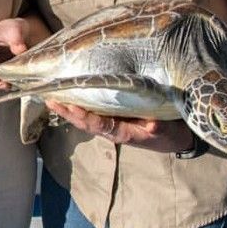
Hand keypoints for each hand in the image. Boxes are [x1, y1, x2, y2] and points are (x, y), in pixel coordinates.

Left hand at [45, 101, 194, 152]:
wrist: (177, 136)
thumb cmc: (170, 133)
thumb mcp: (166, 131)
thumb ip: (158, 127)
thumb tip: (151, 124)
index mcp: (122, 132)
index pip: (99, 125)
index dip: (84, 117)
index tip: (71, 107)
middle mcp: (113, 127)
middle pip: (85, 121)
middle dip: (67, 112)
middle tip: (50, 100)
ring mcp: (112, 120)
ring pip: (86, 114)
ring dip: (69, 107)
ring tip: (52, 95)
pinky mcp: (114, 112)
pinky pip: (93, 108)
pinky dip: (80, 100)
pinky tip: (70, 91)